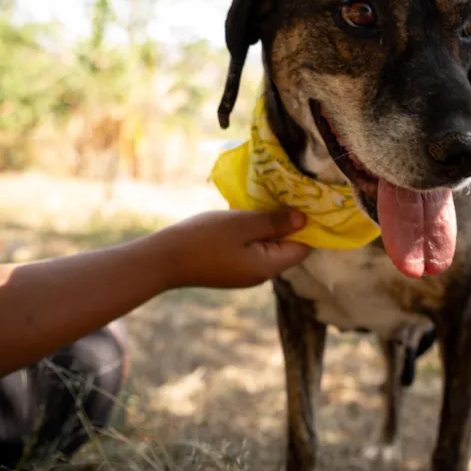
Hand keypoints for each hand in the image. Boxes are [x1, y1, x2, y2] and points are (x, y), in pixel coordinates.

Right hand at [160, 208, 310, 289]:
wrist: (163, 260)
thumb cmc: (204, 239)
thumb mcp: (243, 224)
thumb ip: (275, 222)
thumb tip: (304, 220)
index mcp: (268, 267)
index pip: (303, 248)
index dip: (307, 226)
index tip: (304, 202)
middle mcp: (261, 275)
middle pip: (286, 248)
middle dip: (287, 224)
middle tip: (285, 195)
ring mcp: (245, 273)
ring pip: (268, 247)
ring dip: (268, 226)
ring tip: (264, 201)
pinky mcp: (231, 269)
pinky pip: (251, 249)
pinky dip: (252, 233)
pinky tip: (244, 216)